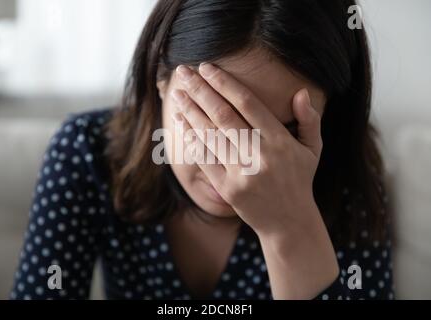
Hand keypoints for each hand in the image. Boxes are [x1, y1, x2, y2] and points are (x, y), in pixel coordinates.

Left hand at [171, 63, 321, 236]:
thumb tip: (301, 92)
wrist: (288, 222)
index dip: (225, 83)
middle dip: (201, 91)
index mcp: (280, 141)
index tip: (207, 67)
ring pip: (210, 135)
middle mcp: (260, 155)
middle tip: (184, 72)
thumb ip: (310, 120)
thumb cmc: (298, 180)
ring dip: (191, 111)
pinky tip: (182, 123)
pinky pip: (206, 159)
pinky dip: (192, 139)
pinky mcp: (228, 189)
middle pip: (223, 115)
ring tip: (178, 94)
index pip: (248, 104)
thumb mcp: (313, 149)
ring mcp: (243, 173)